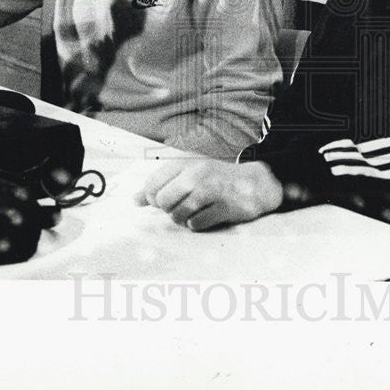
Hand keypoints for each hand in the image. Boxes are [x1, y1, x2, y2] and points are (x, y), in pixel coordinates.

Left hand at [135, 159, 283, 230]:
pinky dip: (198, 224)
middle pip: (163, 202)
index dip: (153, 198)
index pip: (152, 184)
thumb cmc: (217, 179)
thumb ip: (162, 185)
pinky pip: (195, 225)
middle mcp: (197, 175)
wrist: (254, 183)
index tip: (165, 199)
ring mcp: (210, 192)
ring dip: (184, 218)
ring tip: (195, 210)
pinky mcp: (222, 208)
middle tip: (182, 205)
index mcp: (187, 165)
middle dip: (169, 209)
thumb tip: (134, 200)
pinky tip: (207, 215)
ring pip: (177, 216)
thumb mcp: (189, 174)